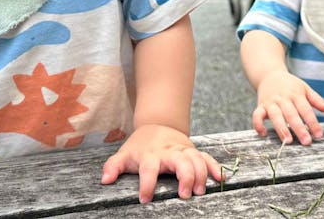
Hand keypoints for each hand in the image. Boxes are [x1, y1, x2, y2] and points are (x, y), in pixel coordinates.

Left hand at [101, 124, 222, 203]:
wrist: (157, 124)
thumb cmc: (140, 145)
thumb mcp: (124, 154)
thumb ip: (113, 166)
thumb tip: (105, 181)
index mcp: (151, 154)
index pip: (149, 168)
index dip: (146, 184)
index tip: (145, 199)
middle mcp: (169, 152)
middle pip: (180, 161)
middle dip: (185, 177)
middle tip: (185, 195)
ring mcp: (183, 150)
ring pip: (196, 159)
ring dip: (200, 174)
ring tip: (200, 191)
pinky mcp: (193, 151)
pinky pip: (206, 157)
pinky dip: (214, 167)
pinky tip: (219, 178)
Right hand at [252, 71, 323, 145]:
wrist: (269, 74)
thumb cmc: (290, 85)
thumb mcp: (304, 88)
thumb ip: (316, 100)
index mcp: (296, 94)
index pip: (306, 109)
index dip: (312, 122)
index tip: (319, 135)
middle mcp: (283, 99)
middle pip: (291, 114)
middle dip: (299, 128)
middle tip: (306, 142)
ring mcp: (270, 102)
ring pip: (275, 115)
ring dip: (281, 128)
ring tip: (288, 141)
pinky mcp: (260, 106)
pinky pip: (257, 115)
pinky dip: (258, 124)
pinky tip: (263, 134)